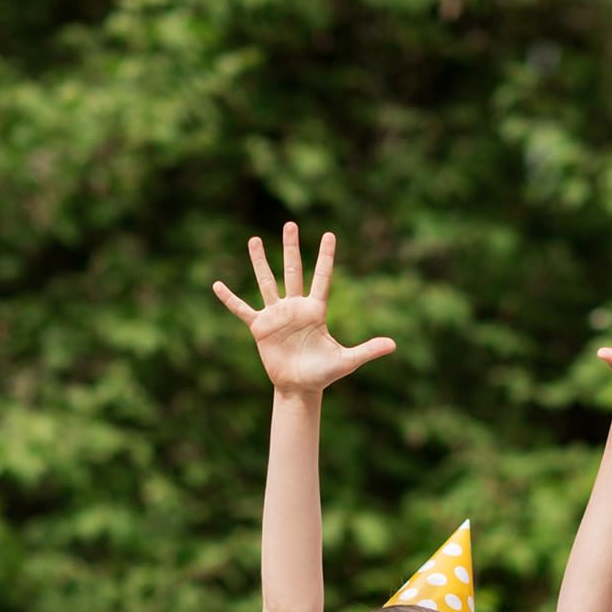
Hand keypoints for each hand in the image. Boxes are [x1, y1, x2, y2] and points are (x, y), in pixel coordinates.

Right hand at [213, 223, 395, 395]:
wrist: (300, 388)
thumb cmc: (323, 374)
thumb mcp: (347, 361)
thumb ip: (368, 350)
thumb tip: (394, 345)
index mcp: (316, 311)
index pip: (322, 277)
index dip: (326, 257)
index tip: (329, 234)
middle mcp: (295, 307)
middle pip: (293, 271)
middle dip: (291, 248)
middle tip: (290, 224)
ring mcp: (276, 315)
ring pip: (267, 282)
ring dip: (260, 262)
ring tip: (254, 240)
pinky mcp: (260, 327)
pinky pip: (242, 310)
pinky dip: (229, 299)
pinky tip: (217, 285)